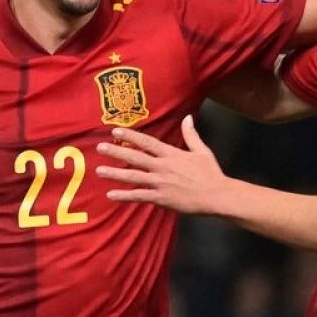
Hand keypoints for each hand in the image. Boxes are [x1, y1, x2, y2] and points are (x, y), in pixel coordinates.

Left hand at [96, 115, 233, 214]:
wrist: (217, 196)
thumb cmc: (211, 173)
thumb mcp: (202, 151)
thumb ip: (191, 135)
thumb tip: (187, 118)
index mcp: (172, 154)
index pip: (147, 142)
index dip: (130, 136)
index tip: (115, 131)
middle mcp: (163, 167)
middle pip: (135, 157)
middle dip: (116, 152)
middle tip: (100, 147)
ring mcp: (161, 183)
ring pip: (133, 177)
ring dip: (115, 174)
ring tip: (99, 171)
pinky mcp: (161, 198)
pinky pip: (139, 196)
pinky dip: (124, 196)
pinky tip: (111, 195)